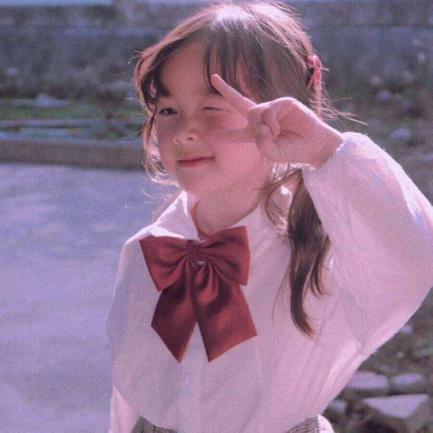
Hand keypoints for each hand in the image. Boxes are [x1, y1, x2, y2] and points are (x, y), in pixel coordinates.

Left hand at [209, 73, 343, 167]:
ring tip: (276, 135)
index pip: (237, 134)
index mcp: (256, 134)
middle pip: (239, 102)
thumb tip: (259, 124)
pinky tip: (279, 130)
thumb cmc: (293, 150)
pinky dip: (271, 123)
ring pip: (256, 113)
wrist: (314, 145)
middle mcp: (262, 119)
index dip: (224, 135)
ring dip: (264, 127)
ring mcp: (273, 109)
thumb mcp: (272, 153)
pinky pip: (269, 111)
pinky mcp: (284, 102)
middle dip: (226, 90)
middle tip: (213, 77)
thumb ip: (261, 143)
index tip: (209, 135)